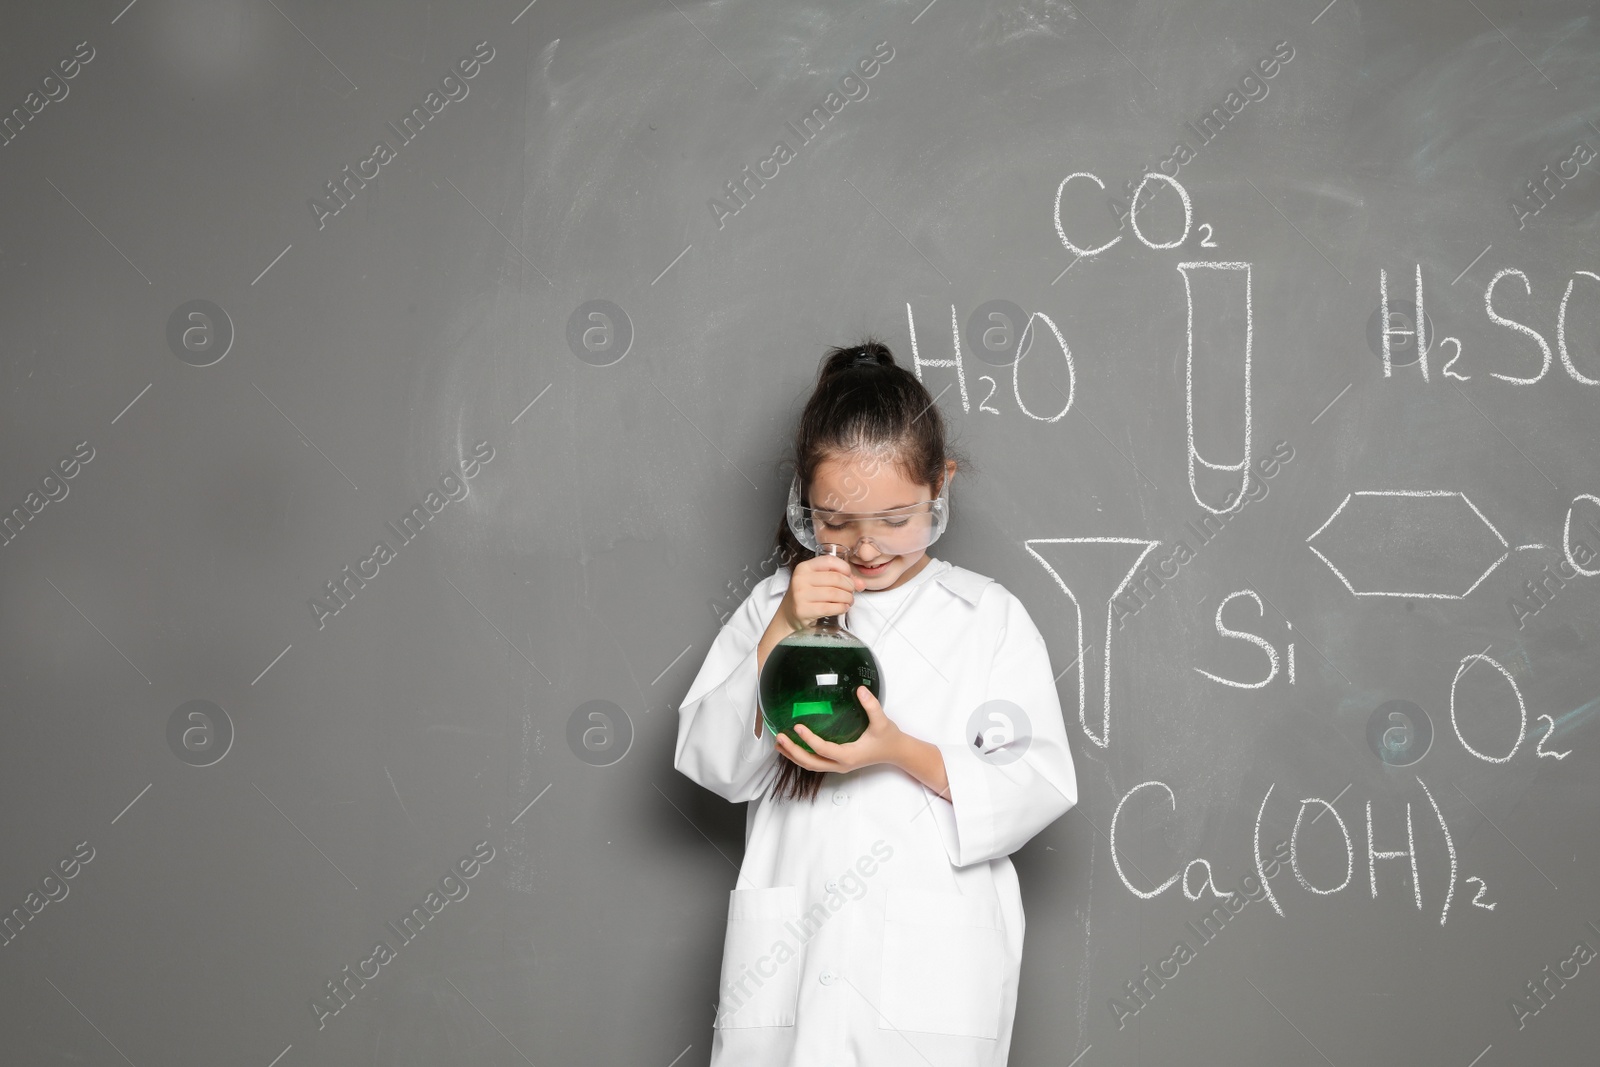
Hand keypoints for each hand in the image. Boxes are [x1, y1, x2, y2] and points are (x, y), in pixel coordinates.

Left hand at [775, 685, 904, 773]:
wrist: (895, 752)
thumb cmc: (888, 738)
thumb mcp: (882, 722)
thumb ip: (871, 706)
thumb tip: (859, 690)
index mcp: (849, 756)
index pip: (824, 750)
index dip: (809, 739)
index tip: (797, 726)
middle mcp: (841, 765)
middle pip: (811, 763)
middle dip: (793, 751)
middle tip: (780, 737)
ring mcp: (838, 766)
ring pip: (810, 765)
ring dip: (793, 755)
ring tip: (778, 743)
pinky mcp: (836, 763)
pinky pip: (815, 762)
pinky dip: (801, 755)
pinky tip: (792, 746)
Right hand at [779, 553, 864, 630]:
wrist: (789, 614)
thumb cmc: (807, 595)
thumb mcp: (819, 582)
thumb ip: (840, 578)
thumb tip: (861, 584)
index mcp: (804, 567)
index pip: (829, 561)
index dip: (844, 568)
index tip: (849, 576)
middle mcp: (800, 579)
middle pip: (835, 578)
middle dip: (849, 586)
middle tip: (852, 592)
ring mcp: (800, 595)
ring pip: (834, 594)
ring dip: (847, 598)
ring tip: (849, 601)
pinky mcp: (803, 610)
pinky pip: (830, 608)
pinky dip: (841, 608)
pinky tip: (843, 608)